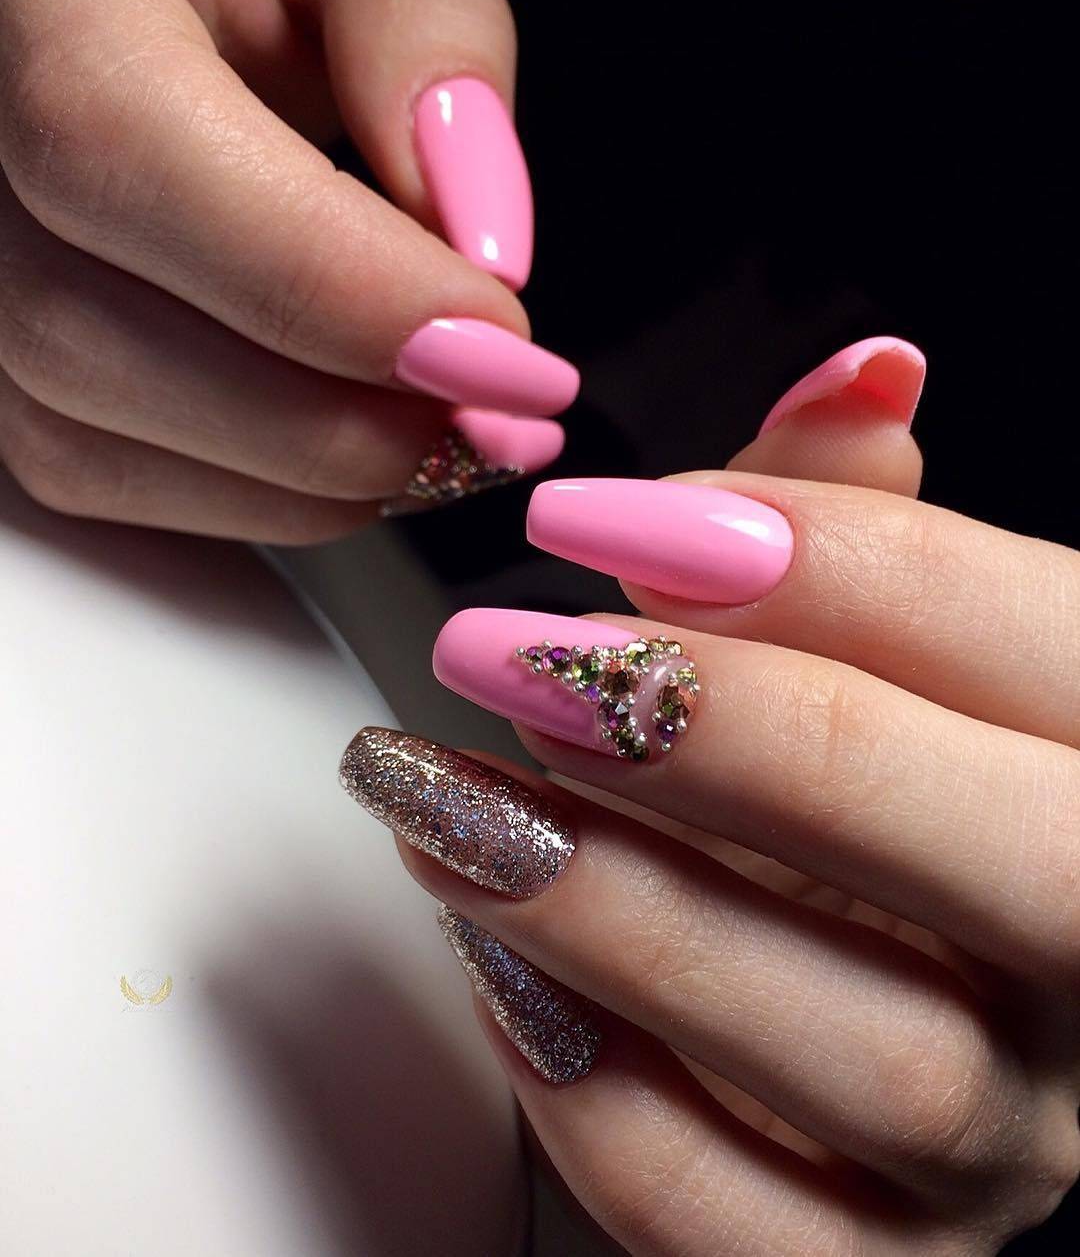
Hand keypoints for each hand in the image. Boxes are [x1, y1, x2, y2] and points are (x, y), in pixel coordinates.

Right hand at [0, 0, 575, 538]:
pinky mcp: (1, 361)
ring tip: (450, 430)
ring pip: (95, 441)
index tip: (500, 346)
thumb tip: (481, 235)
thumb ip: (422, 27)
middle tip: (503, 416)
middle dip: (337, 417)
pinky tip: (356, 441)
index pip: (123, 143)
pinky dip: (258, 495)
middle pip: (95, 335)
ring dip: (309, 476)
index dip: (329, 282)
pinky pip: (106, 477)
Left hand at [344, 338, 1079, 1252]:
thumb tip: (864, 372)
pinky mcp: (877, 1252)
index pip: (1024, 639)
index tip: (588, 515)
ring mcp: (1012, 1138)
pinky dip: (589, 1093)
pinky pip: (737, 1217)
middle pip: (977, 849)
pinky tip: (497, 963)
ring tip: (445, 798)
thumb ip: (863, 518)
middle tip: (507, 653)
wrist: (878, 979)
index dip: (804, 556)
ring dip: (615, 908)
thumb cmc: (872, 782)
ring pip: (859, 1052)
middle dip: (722, 734)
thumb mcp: (887, 641)